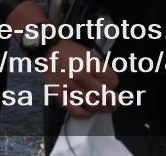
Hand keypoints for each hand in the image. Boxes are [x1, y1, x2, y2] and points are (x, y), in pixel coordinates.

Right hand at [7, 0, 117, 117]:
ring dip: (102, 108)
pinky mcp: (62, 94)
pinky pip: (76, 110)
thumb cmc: (69, 51)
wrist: (49, 50)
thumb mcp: (90, 54)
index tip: (113, 85)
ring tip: (105, 107)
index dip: (114, 84)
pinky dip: (85, 114)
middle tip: (116, 102)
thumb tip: (109, 82)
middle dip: (113, 100)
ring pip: (93, 105)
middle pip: (106, 95)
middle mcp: (82, 77)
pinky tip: (89, 112)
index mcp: (91, 65)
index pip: (112, 81)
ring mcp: (71, 87)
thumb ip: (100, 68)